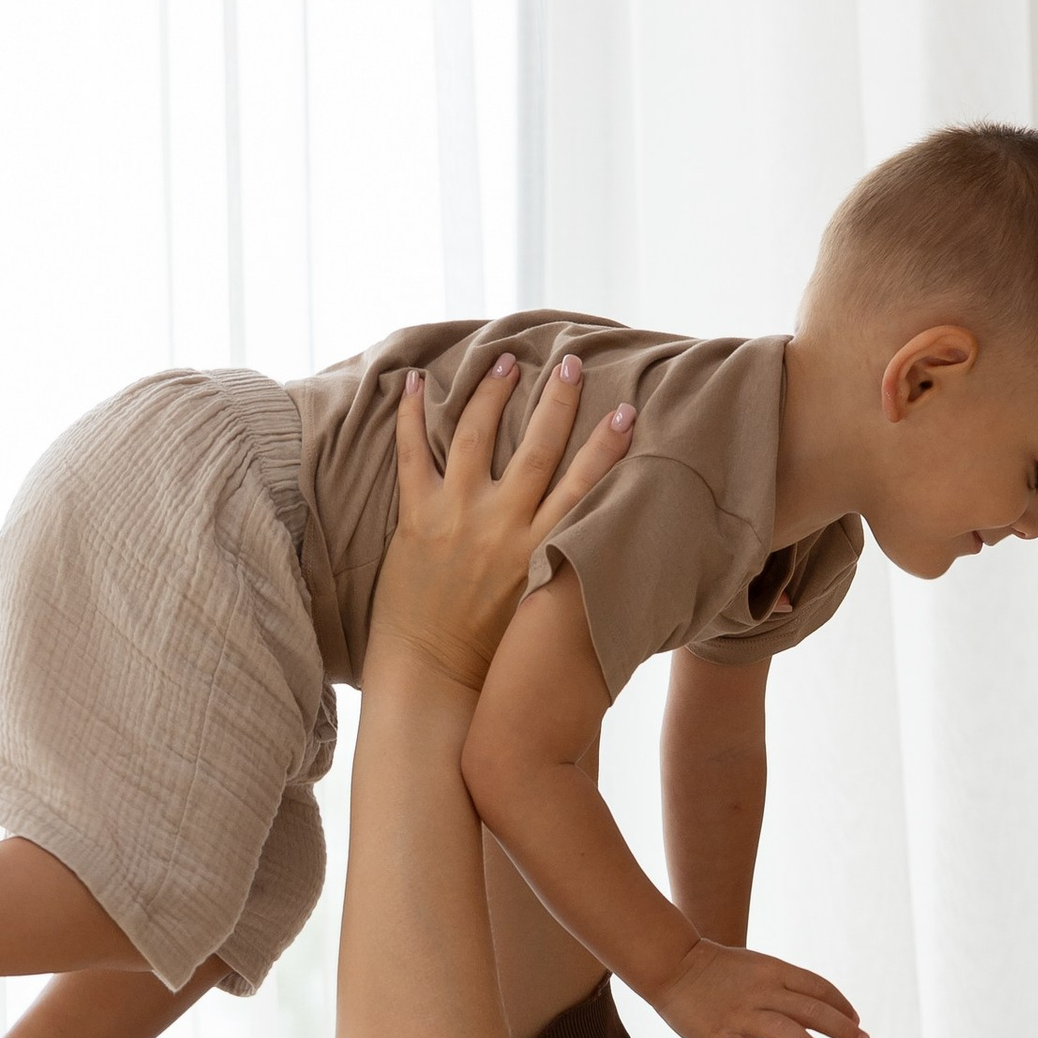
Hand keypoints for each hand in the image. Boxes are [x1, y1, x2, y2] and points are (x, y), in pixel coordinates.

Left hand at [371, 350, 633, 694]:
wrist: (433, 675)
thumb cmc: (492, 653)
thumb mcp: (541, 605)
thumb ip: (563, 565)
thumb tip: (594, 542)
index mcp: (541, 550)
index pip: (583, 485)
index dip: (606, 445)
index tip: (625, 410)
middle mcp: (503, 526)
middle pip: (537, 447)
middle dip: (557, 400)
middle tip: (571, 363)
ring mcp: (458, 516)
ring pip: (477, 436)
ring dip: (493, 392)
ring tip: (506, 361)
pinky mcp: (417, 518)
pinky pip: (412, 453)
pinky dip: (412, 414)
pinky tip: (416, 380)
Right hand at [647, 940, 865, 1037]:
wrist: (671, 961)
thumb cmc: (713, 969)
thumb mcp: (754, 968)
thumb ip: (780, 987)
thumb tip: (808, 1002)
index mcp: (774, 972)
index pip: (817, 987)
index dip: (840, 1004)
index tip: (856, 1020)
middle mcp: (763, 990)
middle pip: (810, 1008)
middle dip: (841, 1027)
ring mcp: (741, 1013)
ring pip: (783, 1029)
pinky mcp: (718, 1034)